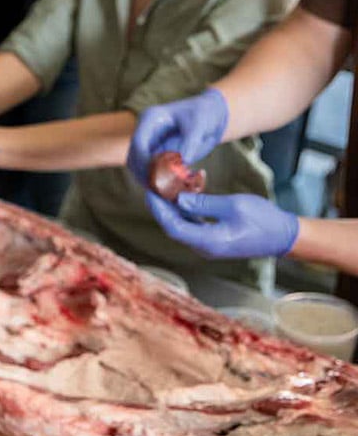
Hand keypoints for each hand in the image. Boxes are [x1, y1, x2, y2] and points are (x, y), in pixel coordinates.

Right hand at [127, 88, 228, 186]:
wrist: (212, 113)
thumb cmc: (206, 113)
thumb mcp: (200, 124)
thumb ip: (191, 141)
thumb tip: (184, 161)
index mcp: (151, 119)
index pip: (139, 143)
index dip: (145, 161)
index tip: (157, 176)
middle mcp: (146, 131)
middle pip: (133, 157)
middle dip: (144, 174)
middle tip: (160, 189)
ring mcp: (149, 143)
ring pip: (137, 167)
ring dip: (147, 180)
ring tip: (165, 191)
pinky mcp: (155, 154)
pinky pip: (148, 171)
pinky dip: (156, 181)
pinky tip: (170, 188)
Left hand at [146, 191, 298, 258]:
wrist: (285, 237)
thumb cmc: (264, 220)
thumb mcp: (233, 206)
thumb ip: (204, 203)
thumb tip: (179, 199)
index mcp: (208, 241)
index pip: (173, 227)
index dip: (159, 210)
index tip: (151, 192)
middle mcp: (204, 248)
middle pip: (174, 228)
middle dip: (162, 208)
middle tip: (155, 187)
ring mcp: (208, 246)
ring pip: (182, 227)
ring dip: (173, 209)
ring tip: (166, 189)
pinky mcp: (213, 241)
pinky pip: (193, 227)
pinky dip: (187, 212)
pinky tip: (186, 196)